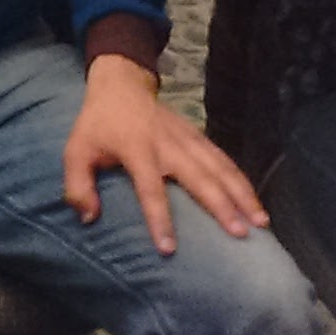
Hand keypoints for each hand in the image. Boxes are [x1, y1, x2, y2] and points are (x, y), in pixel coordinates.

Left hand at [62, 56, 265, 254]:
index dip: (159, 218)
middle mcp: (168, 144)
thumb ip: (77, 185)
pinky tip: (256, 203)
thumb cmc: (97, 125)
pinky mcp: (199, 137)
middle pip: (199, 177)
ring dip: (242, 194)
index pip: (150, 188)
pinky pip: (224, 160)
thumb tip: (88, 218)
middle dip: (221, 206)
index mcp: (137, 149)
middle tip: (240, 234)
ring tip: (260, 223)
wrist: (121, 85)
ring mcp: (188, 139)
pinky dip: (242, 181)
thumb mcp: (76, 151)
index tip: (169, 249)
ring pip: (220, 168)